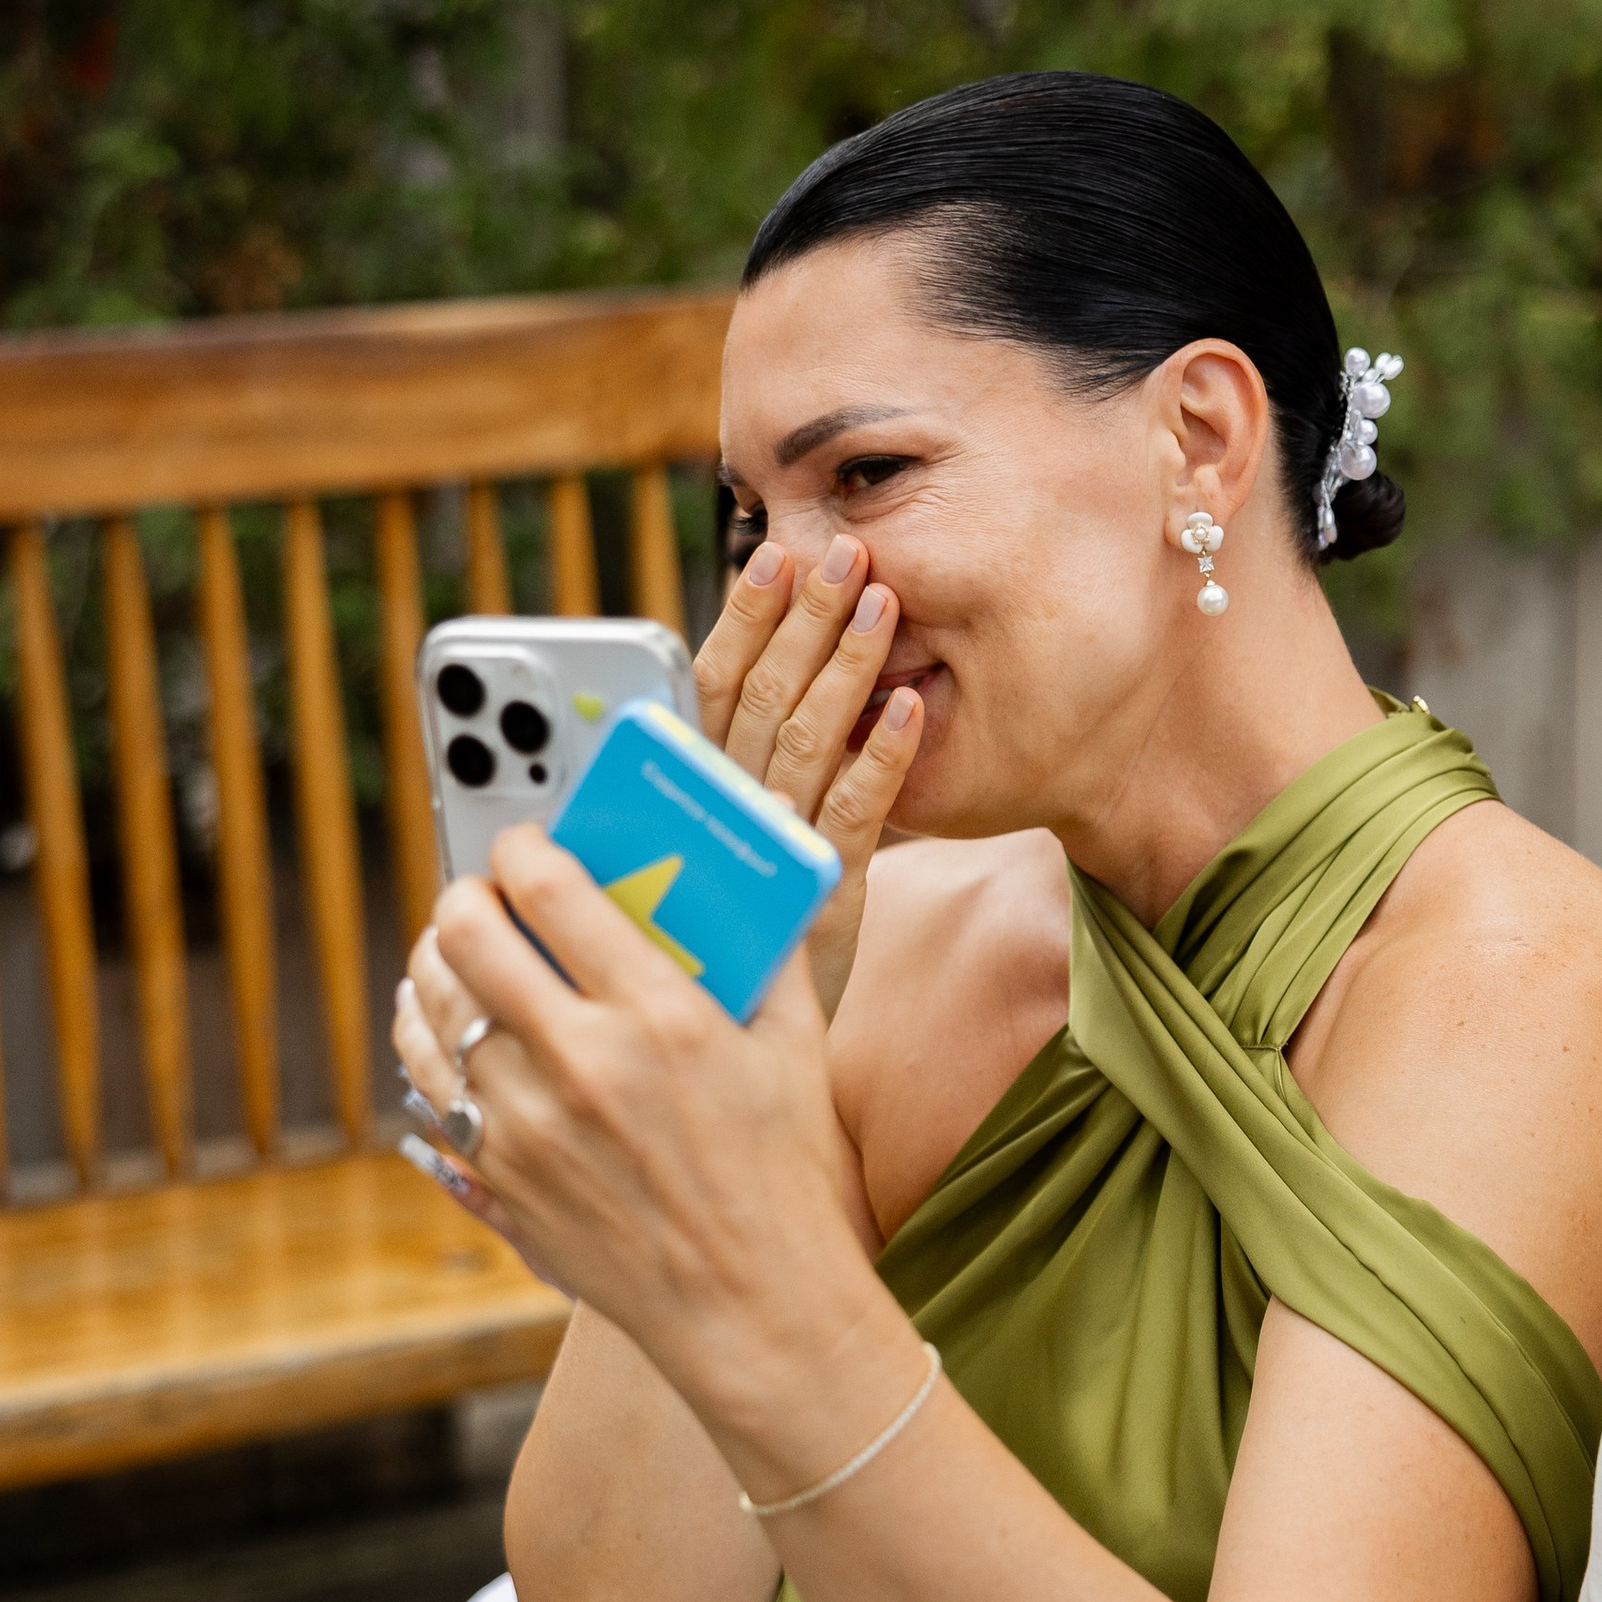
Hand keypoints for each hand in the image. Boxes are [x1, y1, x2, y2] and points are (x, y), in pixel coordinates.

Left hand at [391, 833, 888, 1436]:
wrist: (754, 1308)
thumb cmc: (785, 1178)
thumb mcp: (798, 1049)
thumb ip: (773, 951)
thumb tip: (759, 877)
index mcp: (660, 1017)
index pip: (548, 889)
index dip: (521, 847)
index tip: (525, 845)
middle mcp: (580, 1066)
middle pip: (464, 936)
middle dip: (465, 896)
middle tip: (485, 898)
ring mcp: (526, 1129)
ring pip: (428, 1010)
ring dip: (433, 966)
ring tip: (455, 956)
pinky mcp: (498, 1181)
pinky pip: (424, 1091)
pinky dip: (424, 1047)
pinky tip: (441, 1032)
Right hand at [691, 537, 921, 1018]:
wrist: (743, 1051)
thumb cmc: (722, 935)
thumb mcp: (709, 842)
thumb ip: (719, 768)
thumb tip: (748, 674)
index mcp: (688, 787)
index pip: (709, 685)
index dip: (740, 618)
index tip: (768, 554)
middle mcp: (722, 809)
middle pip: (761, 697)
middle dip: (802, 618)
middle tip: (842, 550)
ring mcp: (772, 850)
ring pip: (807, 741)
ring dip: (847, 666)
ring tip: (881, 600)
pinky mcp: (823, 893)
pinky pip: (856, 814)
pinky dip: (883, 757)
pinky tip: (913, 707)